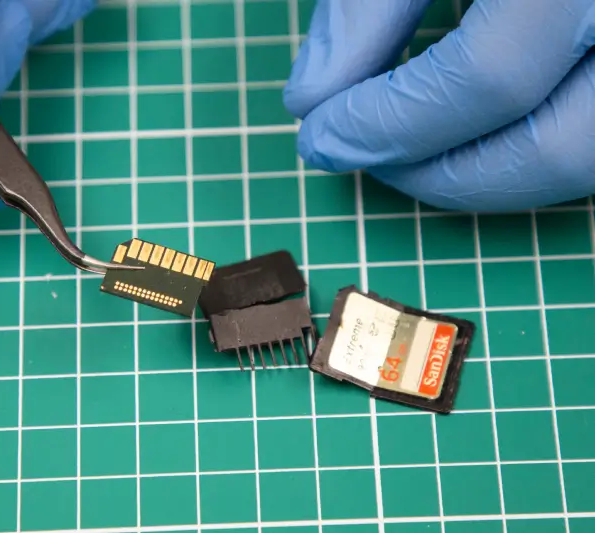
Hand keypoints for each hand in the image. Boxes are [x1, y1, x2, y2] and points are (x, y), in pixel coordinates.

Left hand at [284, 0, 594, 211]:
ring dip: (491, 174)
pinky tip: (468, 127)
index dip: (388, 123)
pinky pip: (591, 135)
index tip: (322, 135)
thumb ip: (367, 7)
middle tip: (368, 163)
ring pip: (585, 160)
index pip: (487, 80)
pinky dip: (527, 146)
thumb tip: (312, 96)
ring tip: (411, 149)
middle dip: (444, 179)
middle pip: (558, 149)